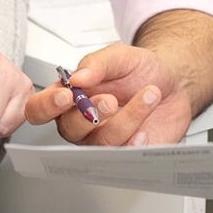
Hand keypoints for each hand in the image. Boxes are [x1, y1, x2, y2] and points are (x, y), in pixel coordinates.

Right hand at [21, 43, 196, 146]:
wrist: (173, 82)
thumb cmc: (140, 70)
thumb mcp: (119, 56)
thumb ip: (96, 63)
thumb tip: (76, 77)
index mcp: (70, 97)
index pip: (39, 108)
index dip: (46, 106)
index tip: (67, 95)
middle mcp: (82, 122)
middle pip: (69, 130)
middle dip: (90, 115)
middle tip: (111, 99)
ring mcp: (102, 139)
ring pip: (101, 142)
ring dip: (126, 119)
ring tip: (149, 95)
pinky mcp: (125, 153)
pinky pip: (123, 157)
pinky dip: (136, 143)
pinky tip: (145, 130)